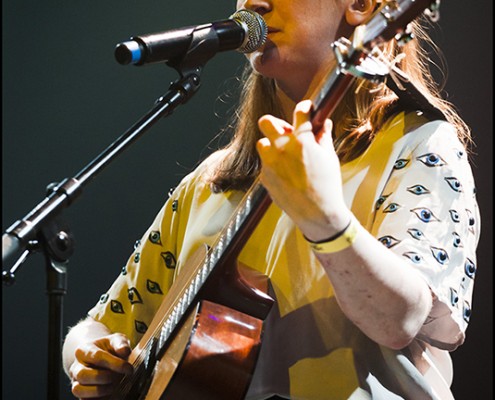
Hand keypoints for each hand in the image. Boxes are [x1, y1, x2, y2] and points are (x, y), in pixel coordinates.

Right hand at [69, 333, 132, 398]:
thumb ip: (121, 343)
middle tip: (117, 377)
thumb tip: (124, 350)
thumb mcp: (117, 340)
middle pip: (83, 375)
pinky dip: (97, 399)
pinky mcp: (80, 393)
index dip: (114, 363)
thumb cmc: (111, 348)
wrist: (105, 357)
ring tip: (113, 386)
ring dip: (99, 391)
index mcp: (84, 350)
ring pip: (78, 390)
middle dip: (104, 377)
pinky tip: (109, 394)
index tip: (128, 368)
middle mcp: (76, 366)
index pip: (97, 356)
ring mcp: (76, 381)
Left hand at [257, 99, 350, 240]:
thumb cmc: (327, 186)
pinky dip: (274, 165)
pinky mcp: (264, 177)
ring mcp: (270, 163)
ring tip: (286, 156)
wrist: (316, 213)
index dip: (305, 108)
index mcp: (301, 141)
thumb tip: (324, 123)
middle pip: (266, 121)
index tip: (306, 109)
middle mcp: (282, 149)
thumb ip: (324, 137)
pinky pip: (265, 164)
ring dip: (272, 146)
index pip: (300, 112)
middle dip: (275, 123)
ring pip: (262, 144)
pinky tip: (287, 175)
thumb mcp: (330, 158)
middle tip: (286, 132)